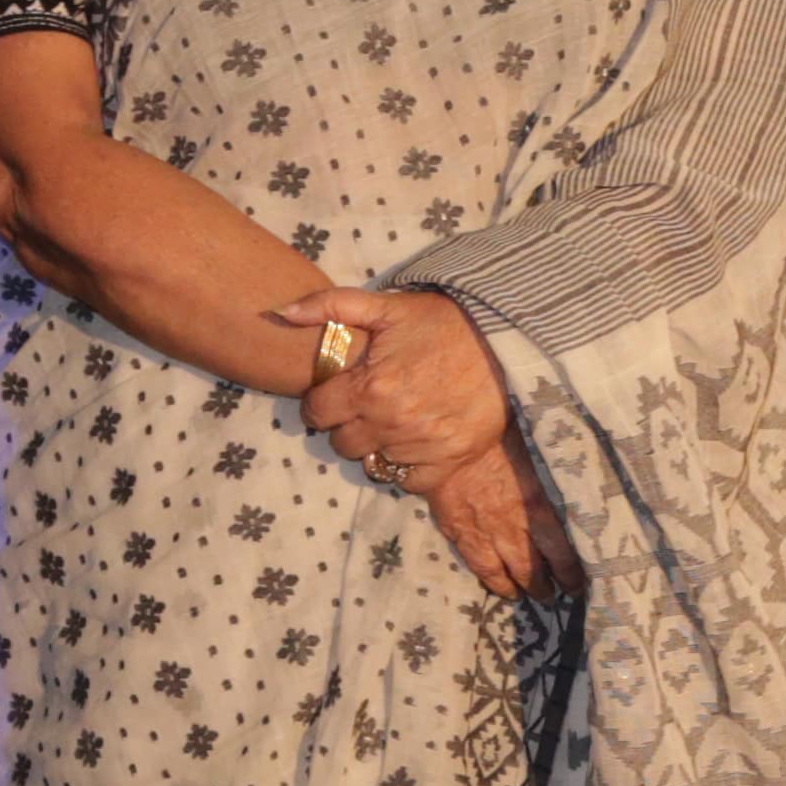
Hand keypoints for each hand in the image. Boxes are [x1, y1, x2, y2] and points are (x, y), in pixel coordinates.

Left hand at [280, 286, 516, 491]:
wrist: (505, 341)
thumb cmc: (443, 322)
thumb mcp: (386, 306)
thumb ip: (331, 307)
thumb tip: (280, 312)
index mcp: (370, 387)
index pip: (317, 414)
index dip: (321, 403)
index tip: (337, 394)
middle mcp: (392, 422)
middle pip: (342, 444)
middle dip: (347, 425)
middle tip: (366, 405)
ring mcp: (421, 446)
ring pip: (373, 462)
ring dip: (378, 444)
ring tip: (394, 418)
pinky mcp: (449, 461)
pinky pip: (408, 479)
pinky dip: (407, 465)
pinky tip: (415, 439)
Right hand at [410, 441, 577, 601]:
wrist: (446, 436)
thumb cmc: (496, 429)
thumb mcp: (536, 444)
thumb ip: (554, 463)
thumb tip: (578, 459)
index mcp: (537, 507)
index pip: (561, 553)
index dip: (571, 574)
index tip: (579, 584)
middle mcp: (511, 528)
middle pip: (532, 570)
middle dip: (544, 587)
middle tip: (553, 597)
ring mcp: (481, 532)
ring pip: (502, 573)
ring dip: (516, 588)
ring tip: (523, 596)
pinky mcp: (456, 529)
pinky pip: (474, 562)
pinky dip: (487, 577)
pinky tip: (492, 581)